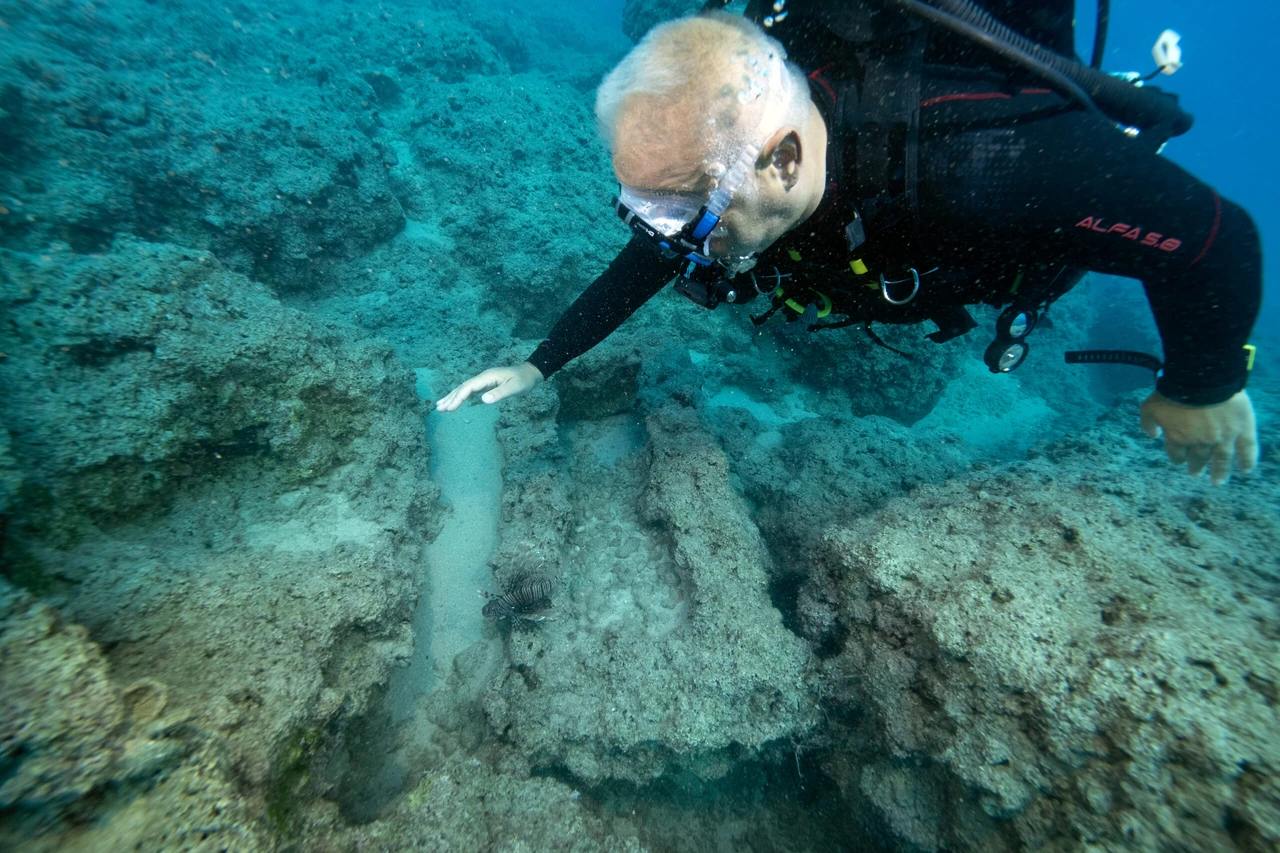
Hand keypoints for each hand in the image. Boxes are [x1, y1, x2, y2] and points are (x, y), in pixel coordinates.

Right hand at [434, 362, 543, 411]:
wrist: (529, 373)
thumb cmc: (523, 381)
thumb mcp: (514, 388)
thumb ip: (500, 394)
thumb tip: (483, 400)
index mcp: (487, 377)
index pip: (468, 387)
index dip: (458, 397)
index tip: (450, 408)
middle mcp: (482, 377)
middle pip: (462, 387)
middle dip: (450, 398)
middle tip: (438, 409)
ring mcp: (483, 380)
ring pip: (464, 388)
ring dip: (452, 397)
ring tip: (440, 406)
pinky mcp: (485, 384)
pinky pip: (469, 390)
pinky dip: (460, 396)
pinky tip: (454, 401)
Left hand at [1139, 390, 1258, 484]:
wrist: (1200, 380)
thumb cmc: (1172, 392)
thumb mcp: (1149, 407)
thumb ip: (1148, 424)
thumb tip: (1152, 436)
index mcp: (1178, 437)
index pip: (1176, 453)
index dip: (1177, 457)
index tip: (1179, 461)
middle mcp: (1200, 442)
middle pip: (1198, 458)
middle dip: (1196, 466)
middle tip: (1195, 473)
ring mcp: (1222, 437)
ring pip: (1221, 459)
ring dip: (1220, 472)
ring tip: (1217, 481)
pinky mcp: (1242, 429)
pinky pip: (1247, 449)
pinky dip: (1247, 460)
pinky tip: (1246, 470)